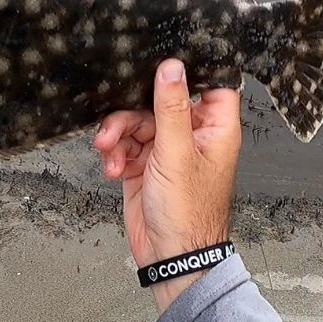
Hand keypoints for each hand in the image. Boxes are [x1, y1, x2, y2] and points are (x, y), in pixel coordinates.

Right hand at [94, 59, 241, 310]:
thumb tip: (172, 67)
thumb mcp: (176, 153)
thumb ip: (171, 107)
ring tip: (108, 150)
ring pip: (136, 124)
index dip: (189, 73)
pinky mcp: (144, 167)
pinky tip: (113, 169)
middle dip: (132, 112)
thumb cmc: (187, 213)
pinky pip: (125, 146)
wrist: (169, 256)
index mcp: (214, 129)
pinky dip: (115, 154)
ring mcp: (166, 151)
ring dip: (118, 135)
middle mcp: (191, 136)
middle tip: (115, 124)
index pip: (210, 85)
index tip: (161, 64)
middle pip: (160, 102)